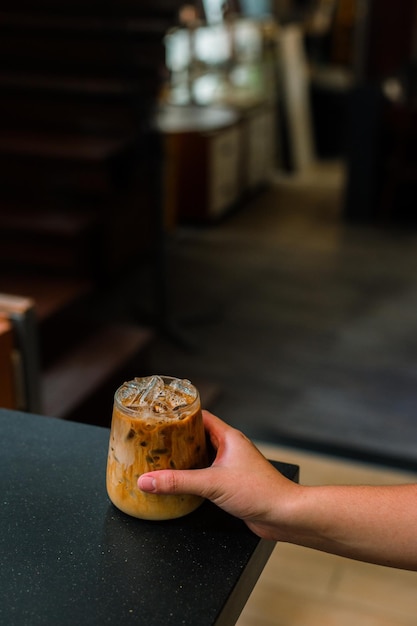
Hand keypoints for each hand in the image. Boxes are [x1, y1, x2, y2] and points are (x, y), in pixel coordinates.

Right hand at [138, 410, 298, 539]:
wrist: (283, 514)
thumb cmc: (261, 491)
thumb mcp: (212, 483)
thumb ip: (178, 482)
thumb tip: (148, 481)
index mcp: (228, 437)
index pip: (201, 416)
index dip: (181, 414)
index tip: (161, 415)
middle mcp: (230, 448)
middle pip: (198, 436)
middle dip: (178, 438)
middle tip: (155, 439)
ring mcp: (231, 465)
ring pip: (202, 456)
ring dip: (184, 458)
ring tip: (162, 459)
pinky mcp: (230, 483)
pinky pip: (206, 473)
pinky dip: (192, 475)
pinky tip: (180, 483)